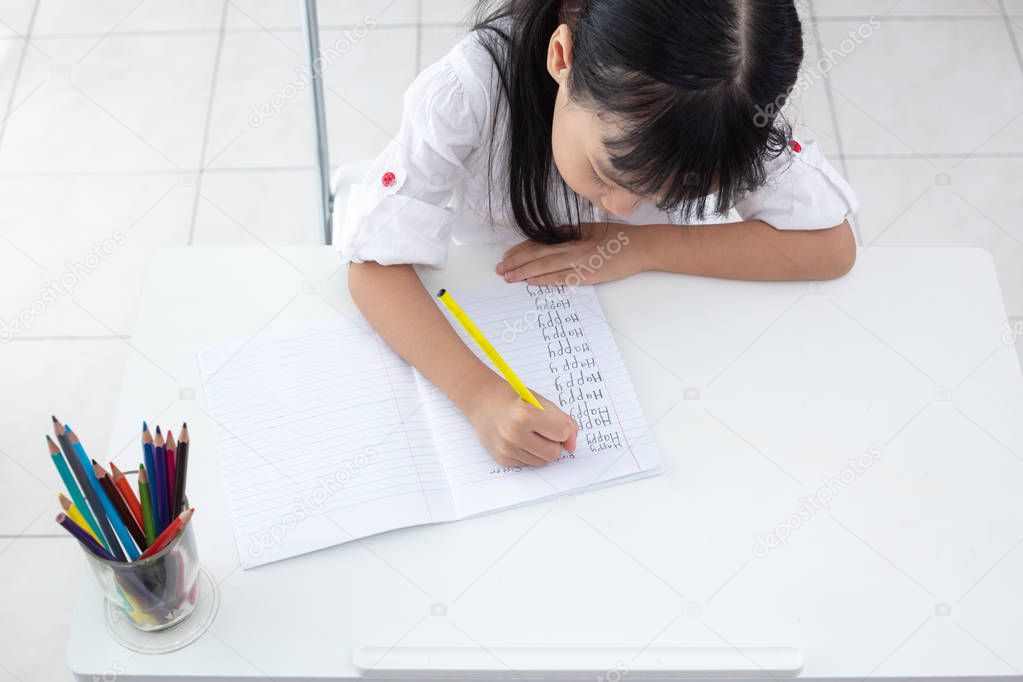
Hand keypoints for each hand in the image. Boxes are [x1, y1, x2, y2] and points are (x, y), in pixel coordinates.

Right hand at [465, 374, 578, 467]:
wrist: (482, 401)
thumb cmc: (514, 399)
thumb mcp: (542, 402)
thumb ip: (564, 421)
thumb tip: (571, 446)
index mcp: (525, 414)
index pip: (562, 433)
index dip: (562, 428)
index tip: (554, 421)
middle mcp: (514, 434)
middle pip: (553, 453)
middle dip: (554, 443)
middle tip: (543, 429)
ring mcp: (506, 449)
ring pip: (542, 462)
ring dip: (542, 450)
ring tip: (530, 434)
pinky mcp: (502, 459)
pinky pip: (529, 464)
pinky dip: (529, 454)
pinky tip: (519, 440)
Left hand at [496, 222, 643, 285]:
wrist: (640, 246)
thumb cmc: (617, 237)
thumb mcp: (590, 229)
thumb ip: (570, 234)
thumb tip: (548, 239)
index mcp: (572, 234)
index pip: (540, 241)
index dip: (521, 249)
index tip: (507, 255)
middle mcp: (573, 245)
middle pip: (538, 253)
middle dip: (516, 261)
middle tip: (500, 269)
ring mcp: (580, 261)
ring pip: (546, 265)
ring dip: (525, 271)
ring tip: (508, 277)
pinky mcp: (588, 275)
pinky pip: (563, 277)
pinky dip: (546, 279)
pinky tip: (531, 282)